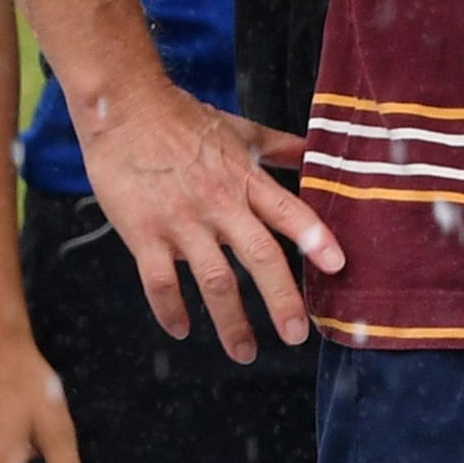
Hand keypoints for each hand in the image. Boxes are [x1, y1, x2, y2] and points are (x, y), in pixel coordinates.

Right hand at [75, 91, 334, 363]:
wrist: (125, 110)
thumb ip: (279, 148)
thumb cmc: (185, 120)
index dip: (317, 240)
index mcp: (246, 181)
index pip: (291, 213)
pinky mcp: (143, 234)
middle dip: (282, 300)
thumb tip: (314, 152)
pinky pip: (160, 283)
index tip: (338, 267)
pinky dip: (171, 311)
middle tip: (298, 335)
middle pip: (260, 258)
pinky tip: (182, 331)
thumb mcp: (241, 131)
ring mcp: (181, 223)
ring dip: (231, 322)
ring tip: (244, 352)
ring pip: (214, 281)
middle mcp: (220, 205)